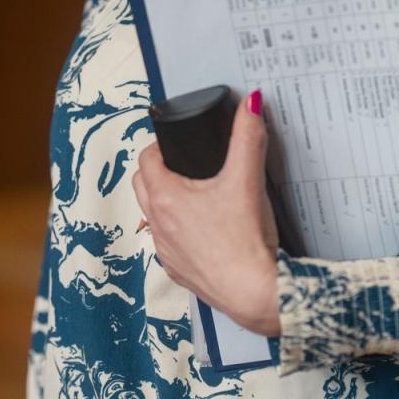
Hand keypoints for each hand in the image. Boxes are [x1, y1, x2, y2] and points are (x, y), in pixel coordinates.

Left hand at [132, 90, 280, 335]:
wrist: (255, 294)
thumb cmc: (244, 241)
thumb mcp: (247, 180)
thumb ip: (248, 137)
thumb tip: (251, 104)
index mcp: (165, 198)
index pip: (146, 159)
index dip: (160, 146)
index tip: (178, 143)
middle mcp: (158, 225)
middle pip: (143, 186)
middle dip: (158, 170)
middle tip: (185, 164)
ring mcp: (166, 252)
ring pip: (153, 216)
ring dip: (166, 202)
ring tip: (195, 194)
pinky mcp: (179, 272)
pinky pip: (169, 244)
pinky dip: (179, 232)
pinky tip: (204, 230)